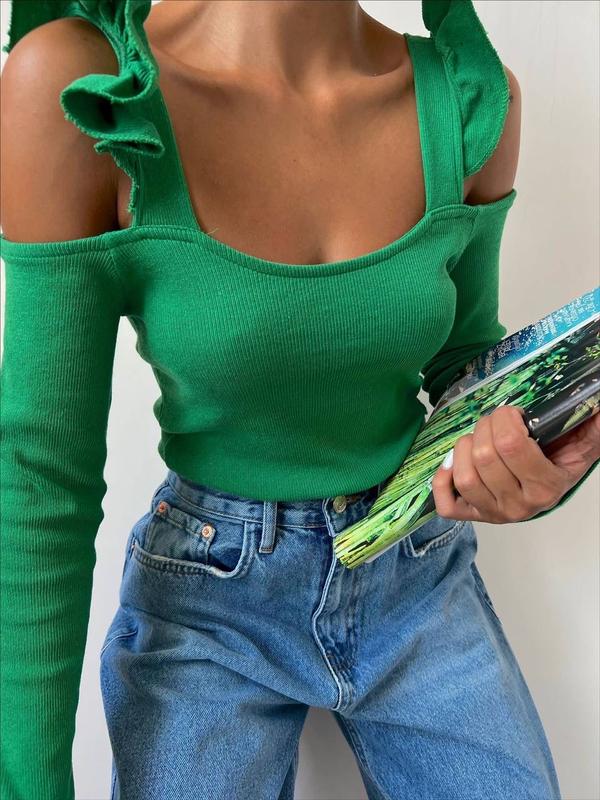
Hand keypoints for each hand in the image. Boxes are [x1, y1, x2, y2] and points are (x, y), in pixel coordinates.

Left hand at [431, 404, 599, 523]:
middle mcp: (519, 506)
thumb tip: (598, 406)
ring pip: (464, 476)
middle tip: (493, 421)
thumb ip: (592, 426)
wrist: (551, 486)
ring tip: (477, 438)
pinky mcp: (473, 516)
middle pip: (484, 457)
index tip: (512, 413)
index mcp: (546, 487)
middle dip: (484, 427)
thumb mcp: (583, 443)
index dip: (505, 418)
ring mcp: (494, 513)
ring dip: (464, 447)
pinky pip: (447, 505)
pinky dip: (443, 481)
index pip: (511, 444)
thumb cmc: (561, 459)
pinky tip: (454, 463)